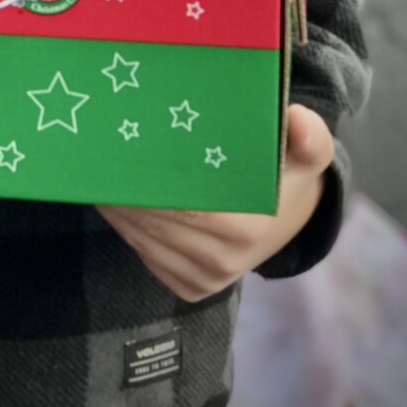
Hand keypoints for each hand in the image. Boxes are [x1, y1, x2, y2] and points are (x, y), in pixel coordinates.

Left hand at [97, 104, 333, 301]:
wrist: (289, 219)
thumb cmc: (287, 174)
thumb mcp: (307, 153)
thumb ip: (309, 137)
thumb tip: (297, 119)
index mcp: (248, 227)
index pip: (182, 204)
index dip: (147, 177)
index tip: (120, 147)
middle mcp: (224, 260)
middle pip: (154, 220)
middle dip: (122, 186)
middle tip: (97, 151)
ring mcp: (204, 279)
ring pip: (142, 237)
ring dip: (115, 205)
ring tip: (97, 169)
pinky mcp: (189, 287)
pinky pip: (144, 253)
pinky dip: (124, 225)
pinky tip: (112, 197)